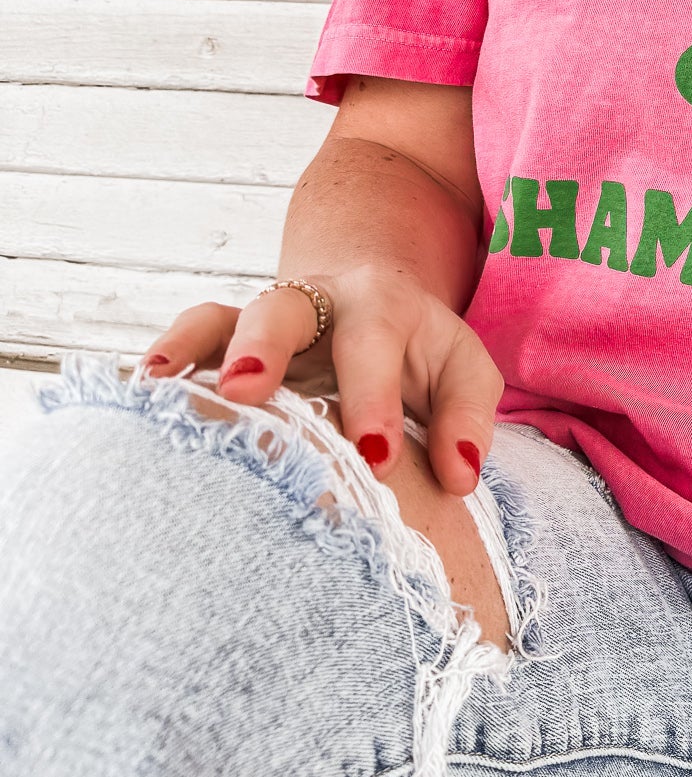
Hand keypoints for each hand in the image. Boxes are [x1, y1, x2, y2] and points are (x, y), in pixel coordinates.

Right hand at [136, 271, 501, 496]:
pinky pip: (189, 337)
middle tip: (245, 389)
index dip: (373, 400)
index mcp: (382, 308)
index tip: (375, 457)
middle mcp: (317, 303)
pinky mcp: (226, 339)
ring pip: (222, 316)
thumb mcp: (462, 370)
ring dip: (194, 348)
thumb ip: (466, 417)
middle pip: (285, 309)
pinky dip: (164, 359)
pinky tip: (139, 392)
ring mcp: (264, 319)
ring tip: (161, 383)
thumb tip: (459, 480)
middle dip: (264, 346)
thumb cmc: (420, 352)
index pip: (375, 348)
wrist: (375, 296)